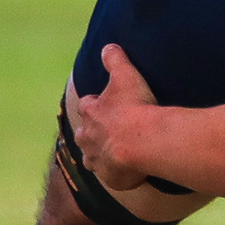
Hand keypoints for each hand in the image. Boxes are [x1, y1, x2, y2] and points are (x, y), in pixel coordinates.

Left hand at [66, 44, 159, 181]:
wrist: (141, 141)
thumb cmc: (134, 106)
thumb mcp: (125, 74)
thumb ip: (115, 59)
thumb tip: (107, 46)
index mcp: (91, 112)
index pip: (86, 107)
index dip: (94, 105)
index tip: (101, 104)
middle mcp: (88, 138)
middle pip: (83, 136)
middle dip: (90, 134)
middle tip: (104, 133)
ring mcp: (98, 160)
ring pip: (91, 159)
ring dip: (99, 156)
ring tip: (111, 155)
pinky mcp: (111, 179)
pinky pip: (111, 178)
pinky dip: (117, 175)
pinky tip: (127, 173)